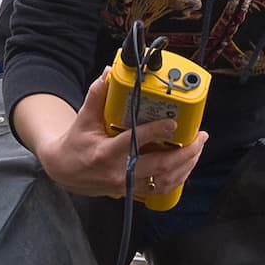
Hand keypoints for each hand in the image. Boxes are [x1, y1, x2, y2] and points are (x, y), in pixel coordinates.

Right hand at [19, 69, 207, 197]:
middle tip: (199, 137)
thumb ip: (98, 95)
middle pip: (159, 166)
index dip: (156, 132)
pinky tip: (186, 165)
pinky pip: (160, 189)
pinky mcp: (131, 192)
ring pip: (164, 180)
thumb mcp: (83, 118)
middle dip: (185, 153)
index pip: (134, 142)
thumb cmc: (75, 144)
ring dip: (186, 166)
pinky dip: (177, 178)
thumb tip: (110, 73)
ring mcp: (126, 185)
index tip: (173, 122)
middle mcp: (118, 173)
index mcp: (105, 153)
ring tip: (197, 148)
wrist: (64, 170)